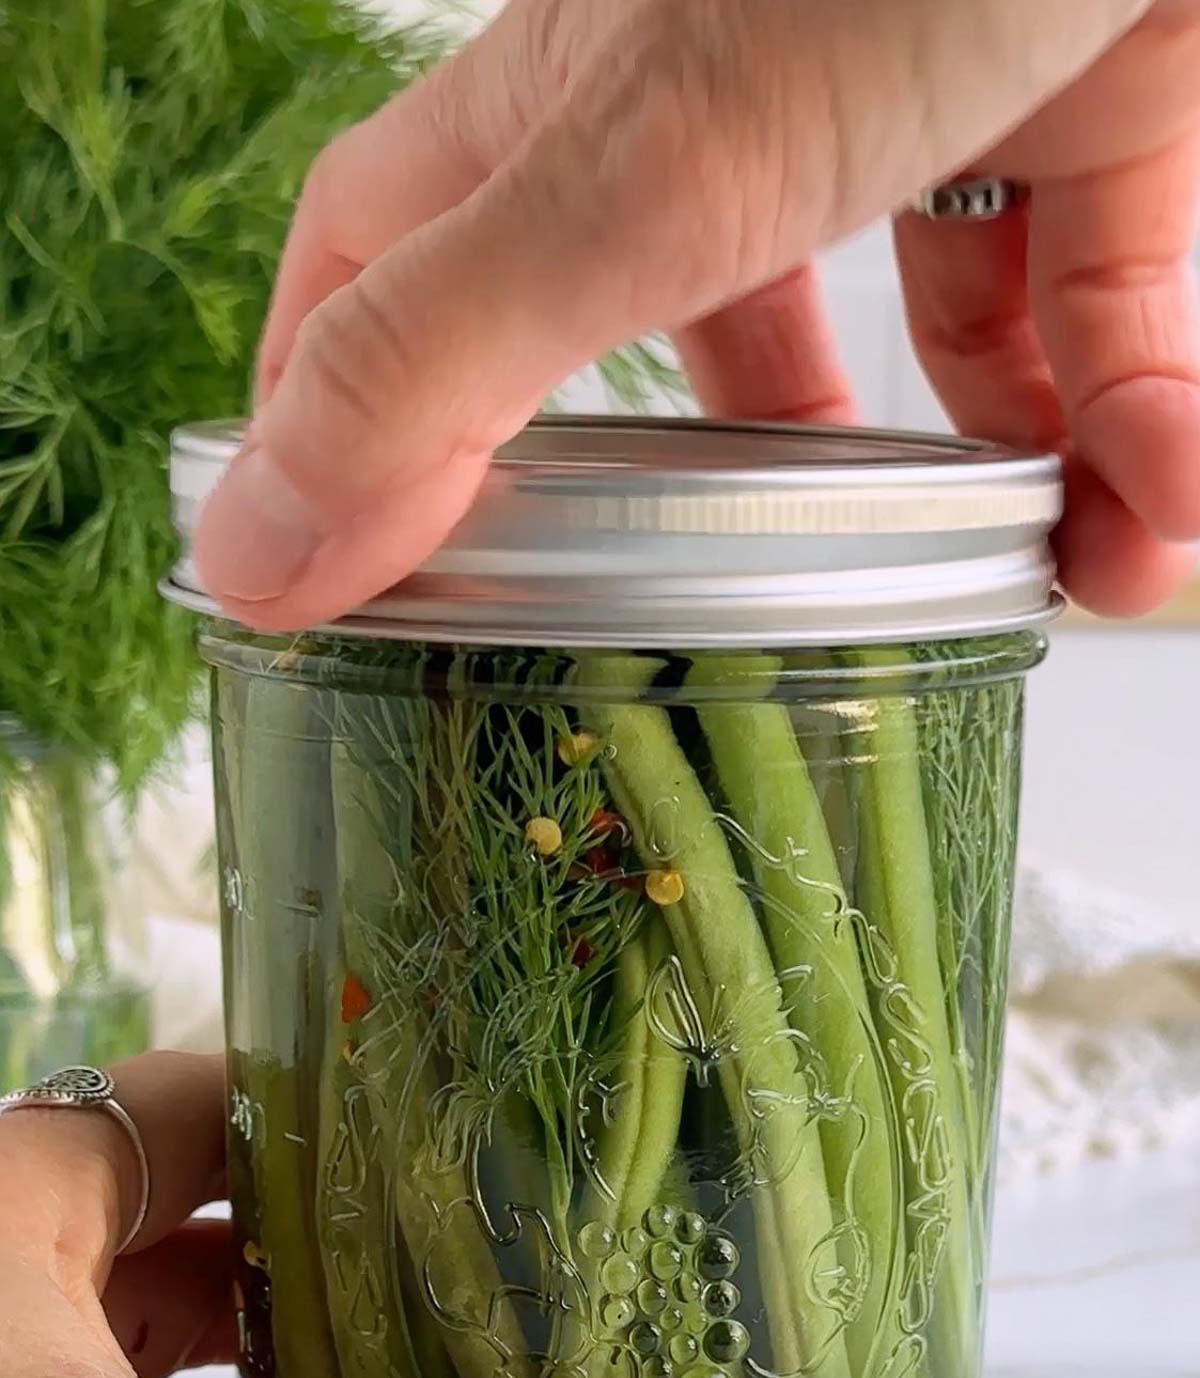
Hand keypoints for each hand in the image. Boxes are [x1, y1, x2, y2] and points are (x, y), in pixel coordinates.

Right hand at [194, 0, 1199, 625]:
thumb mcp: (630, 174)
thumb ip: (444, 370)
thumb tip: (258, 554)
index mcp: (572, 114)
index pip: (396, 262)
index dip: (352, 411)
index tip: (346, 564)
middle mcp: (733, 110)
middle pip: (673, 327)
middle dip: (712, 490)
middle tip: (722, 614)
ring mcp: (925, 106)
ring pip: (923, 338)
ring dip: (993, 486)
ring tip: (1053, 574)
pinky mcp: (1097, 109)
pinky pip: (1102, 307)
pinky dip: (1140, 426)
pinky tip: (1155, 509)